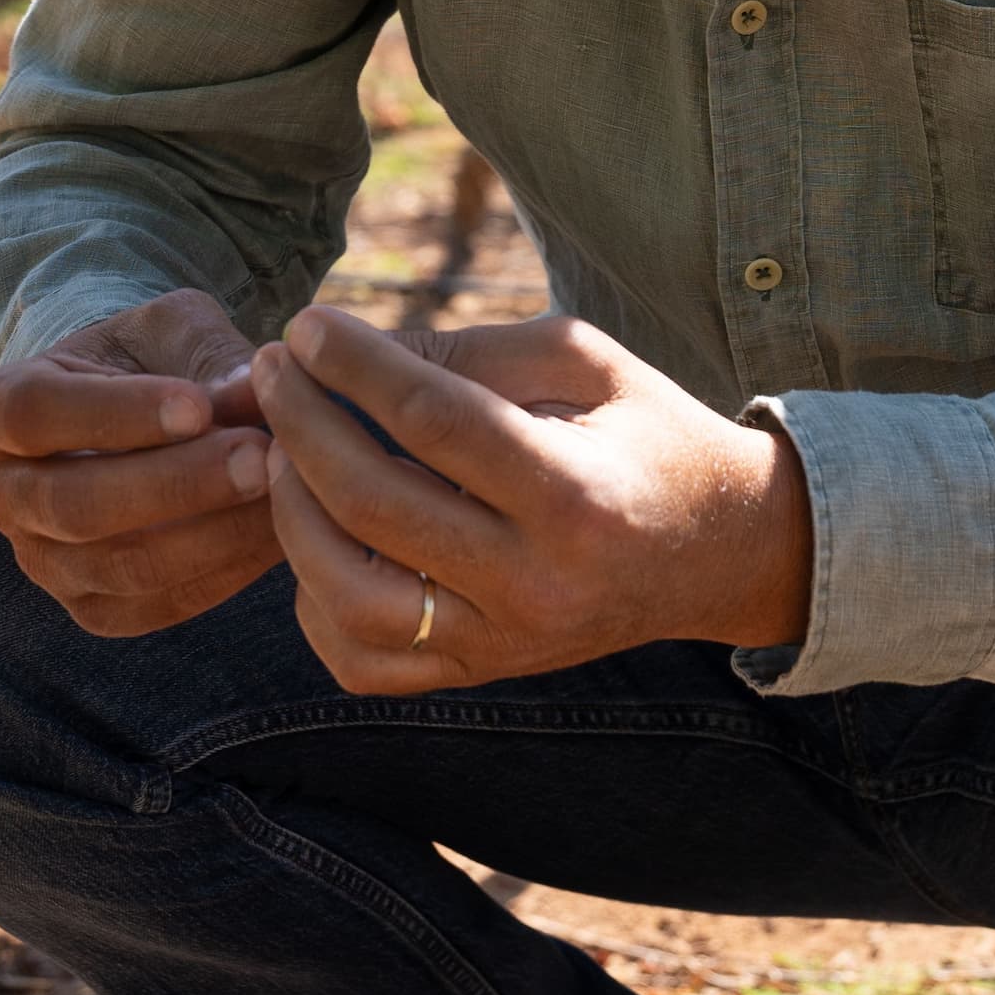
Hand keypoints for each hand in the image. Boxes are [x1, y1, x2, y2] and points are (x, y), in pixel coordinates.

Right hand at [0, 286, 278, 636]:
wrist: (140, 420)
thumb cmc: (150, 360)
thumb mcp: (171, 331)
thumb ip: (206, 355)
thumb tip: (255, 391)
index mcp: (0, 407)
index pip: (38, 414)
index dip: (117, 415)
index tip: (198, 406)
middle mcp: (6, 495)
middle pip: (75, 505)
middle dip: (176, 485)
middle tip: (260, 457)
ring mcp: (44, 562)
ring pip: (119, 566)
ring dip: (209, 534)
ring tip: (282, 492)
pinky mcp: (94, 608)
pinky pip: (154, 606)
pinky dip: (221, 574)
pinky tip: (277, 534)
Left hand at [251, 306, 812, 694]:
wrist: (720, 552)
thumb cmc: (648, 434)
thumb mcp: (586, 361)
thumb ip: (472, 351)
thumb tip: (350, 352)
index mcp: (575, 494)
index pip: (435, 422)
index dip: (356, 365)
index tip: (307, 322)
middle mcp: (536, 583)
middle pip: (375, 505)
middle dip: (302, 424)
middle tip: (273, 367)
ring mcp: (504, 642)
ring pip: (349, 597)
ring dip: (292, 515)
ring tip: (280, 450)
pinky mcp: (480, 673)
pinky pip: (362, 659)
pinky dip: (314, 599)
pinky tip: (317, 534)